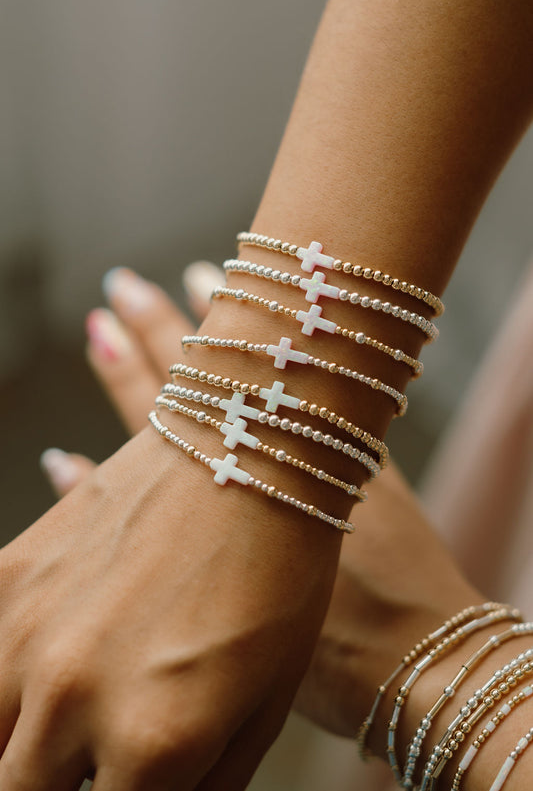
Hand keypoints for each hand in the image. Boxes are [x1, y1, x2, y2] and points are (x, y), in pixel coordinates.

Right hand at [43, 267, 481, 749]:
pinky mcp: (361, 452)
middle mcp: (262, 450)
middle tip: (125, 284)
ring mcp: (314, 443)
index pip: (156, 405)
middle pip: (197, 371)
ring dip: (225, 325)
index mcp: (219, 486)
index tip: (104, 316)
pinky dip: (295, 359)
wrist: (414, 649)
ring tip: (196, 277)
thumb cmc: (311, 648)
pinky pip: (317, 383)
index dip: (125, 362)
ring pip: (257, 364)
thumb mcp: (211, 596)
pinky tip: (287, 339)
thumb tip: (69, 463)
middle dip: (157, 324)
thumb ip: (139, 528)